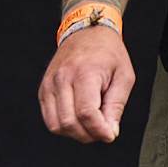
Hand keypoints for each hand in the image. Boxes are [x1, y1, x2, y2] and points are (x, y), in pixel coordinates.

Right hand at [37, 26, 134, 143]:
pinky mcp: (43, 89)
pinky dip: (64, 126)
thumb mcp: (124, 76)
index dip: (99, 130)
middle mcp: (62, 78)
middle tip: (103, 130)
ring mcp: (49, 84)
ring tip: (91, 125)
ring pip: (56, 125)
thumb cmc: (108, 53)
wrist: (86, 32)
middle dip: (89, 135)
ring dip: (75, 133)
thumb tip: (109, 132)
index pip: (86, 113)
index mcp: (85, 73)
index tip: (110, 135)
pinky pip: (49, 119)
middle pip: (69, 122)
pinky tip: (79, 119)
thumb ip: (116, 105)